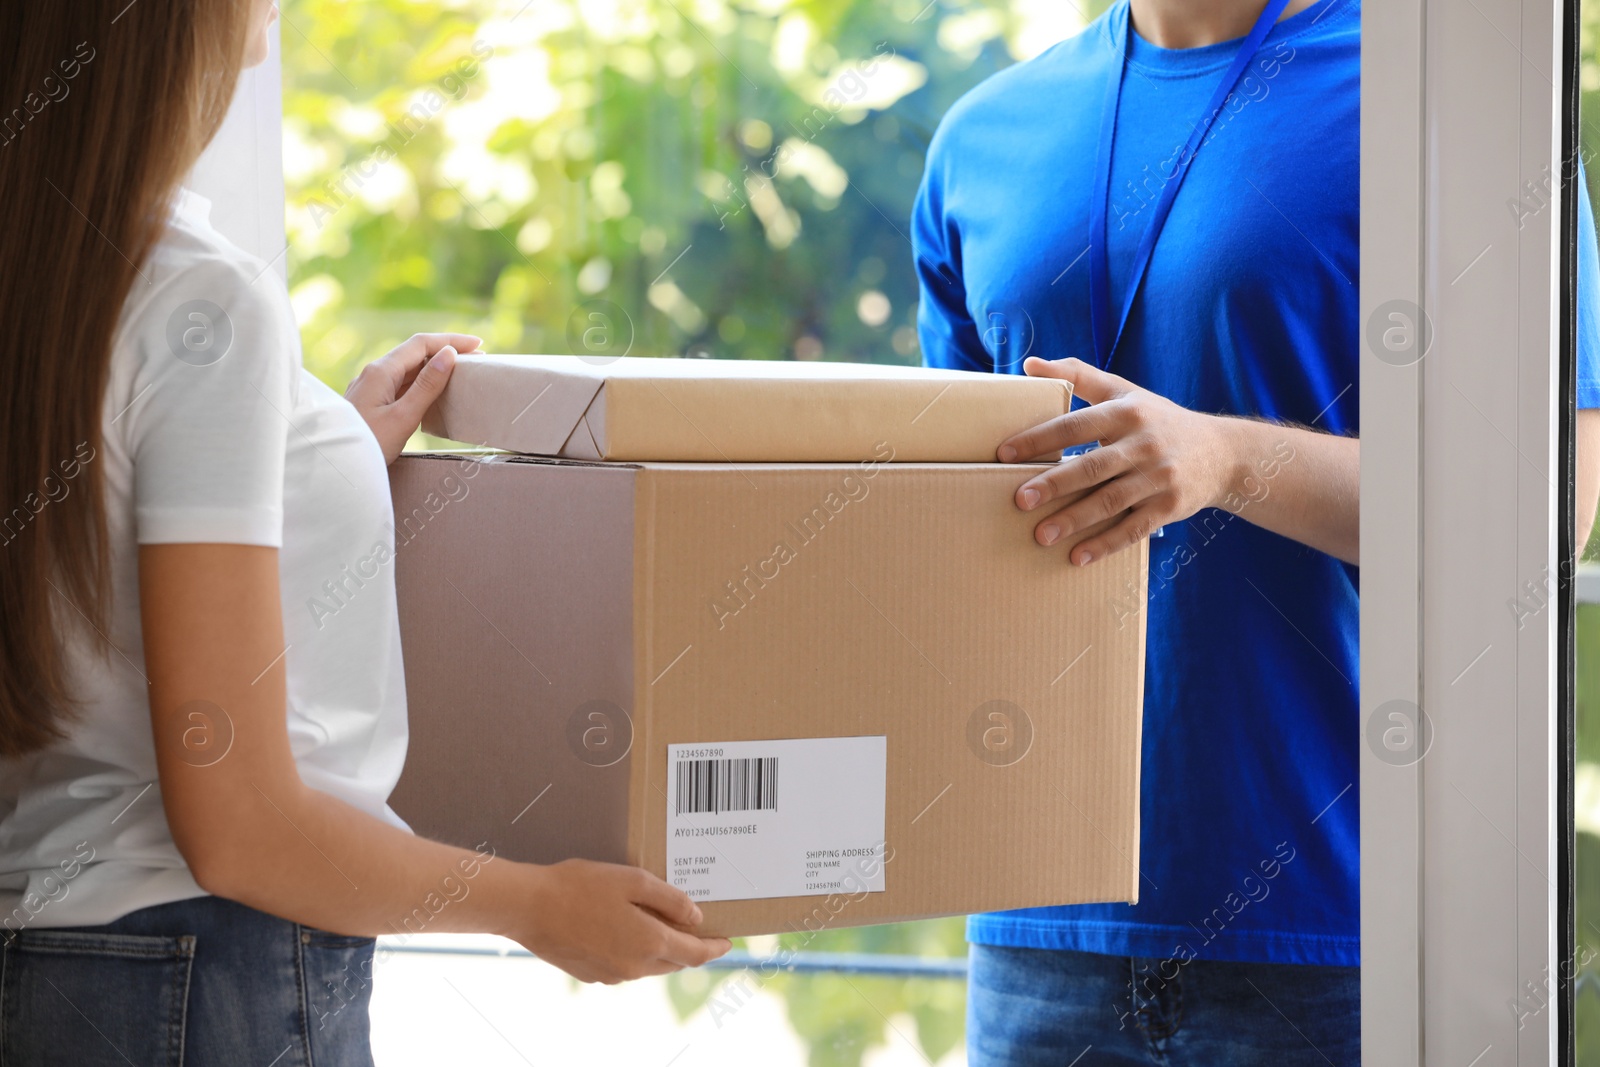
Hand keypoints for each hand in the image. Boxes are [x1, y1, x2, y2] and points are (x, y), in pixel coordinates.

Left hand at [344, 333, 481, 463]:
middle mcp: (374, 373)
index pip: (421, 344)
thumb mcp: (403, 417)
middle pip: (414, 352)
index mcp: (381, 372)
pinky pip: (400, 382)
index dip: (451, 340)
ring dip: (435, 366)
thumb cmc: (368, 445)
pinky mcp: (370, 401)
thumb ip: (427, 386)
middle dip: (445, 350)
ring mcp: (370, 387)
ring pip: (407, 368)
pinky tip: (434, 389)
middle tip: (476, 357)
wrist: (336, 468)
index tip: (478, 345)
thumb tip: (448, 355)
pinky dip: (422, 380)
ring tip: (461, 371)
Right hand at [512, 859, 730, 983]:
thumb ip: (670, 900)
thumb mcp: (633, 881)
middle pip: (674, 961)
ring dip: (660, 949)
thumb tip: (696, 918)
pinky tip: (623, 929)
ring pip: (649, 965)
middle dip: (689, 948)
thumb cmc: (580, 886)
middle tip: (697, 929)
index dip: (714, 948)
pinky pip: (624, 965)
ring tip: (659, 924)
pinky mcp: (592, 974)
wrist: (529, 907)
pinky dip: (634, 951)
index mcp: (649, 942)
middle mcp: (634, 966)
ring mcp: (612, 974)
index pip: (694, 953)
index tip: (727, 941)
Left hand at [998, 356, 1241, 565]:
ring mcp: (1159, 477)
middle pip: (1092, 466)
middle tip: (1020, 500)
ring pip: (1111, 501)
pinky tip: (1077, 557)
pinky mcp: (1170, 506)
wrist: (1221, 452)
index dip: (1040, 438)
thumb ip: (1078, 375)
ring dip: (1075, 520)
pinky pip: (1133, 528)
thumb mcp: (1123, 392)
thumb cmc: (1157, 420)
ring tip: (1041, 535)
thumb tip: (1029, 363)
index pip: (1075, 425)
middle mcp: (1144, 443)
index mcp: (1126, 412)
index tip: (1004, 454)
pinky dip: (1105, 544)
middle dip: (1055, 484)